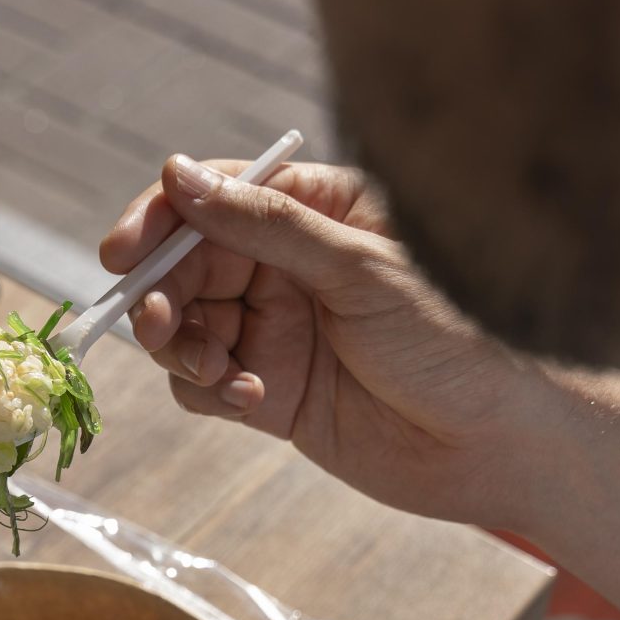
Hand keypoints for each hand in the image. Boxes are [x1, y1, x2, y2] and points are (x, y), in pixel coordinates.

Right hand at [101, 155, 565, 531]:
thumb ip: (264, 225)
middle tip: (157, 326)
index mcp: (317, 212)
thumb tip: (178, 176)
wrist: (496, 443)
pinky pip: (203, 384)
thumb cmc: (455, 337)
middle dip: (161, 295)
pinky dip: (208, 391)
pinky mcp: (269, 392)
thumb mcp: (358, 268)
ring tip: (216, 371)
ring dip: (181, 349)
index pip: (215, 197)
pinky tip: (252, 401)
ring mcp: (276, 330)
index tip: (124, 252)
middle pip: (185, 265)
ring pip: (183, 327)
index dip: (161, 219)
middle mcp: (288, 266)